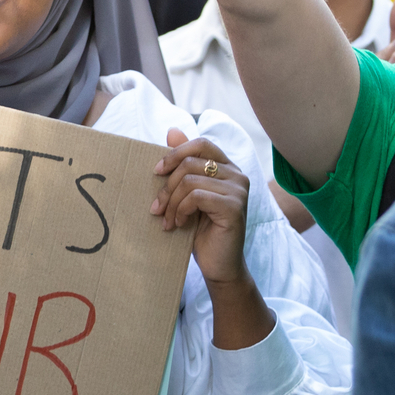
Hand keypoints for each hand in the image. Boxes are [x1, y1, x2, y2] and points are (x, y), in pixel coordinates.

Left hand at [151, 130, 249, 285]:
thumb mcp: (187, 194)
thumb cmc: (201, 229)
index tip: (156, 171)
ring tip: (166, 219)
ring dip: (171, 202)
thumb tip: (172, 130)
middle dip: (167, 185)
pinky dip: (180, 210)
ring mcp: (239, 190)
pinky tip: (178, 224)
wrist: (218, 264)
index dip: (176, 153)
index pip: (201, 144)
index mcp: (227, 167)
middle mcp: (237, 175)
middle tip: (156, 207)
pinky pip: (196, 197)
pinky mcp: (234, 207)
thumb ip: (183, 164)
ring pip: (190, 181)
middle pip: (191, 162)